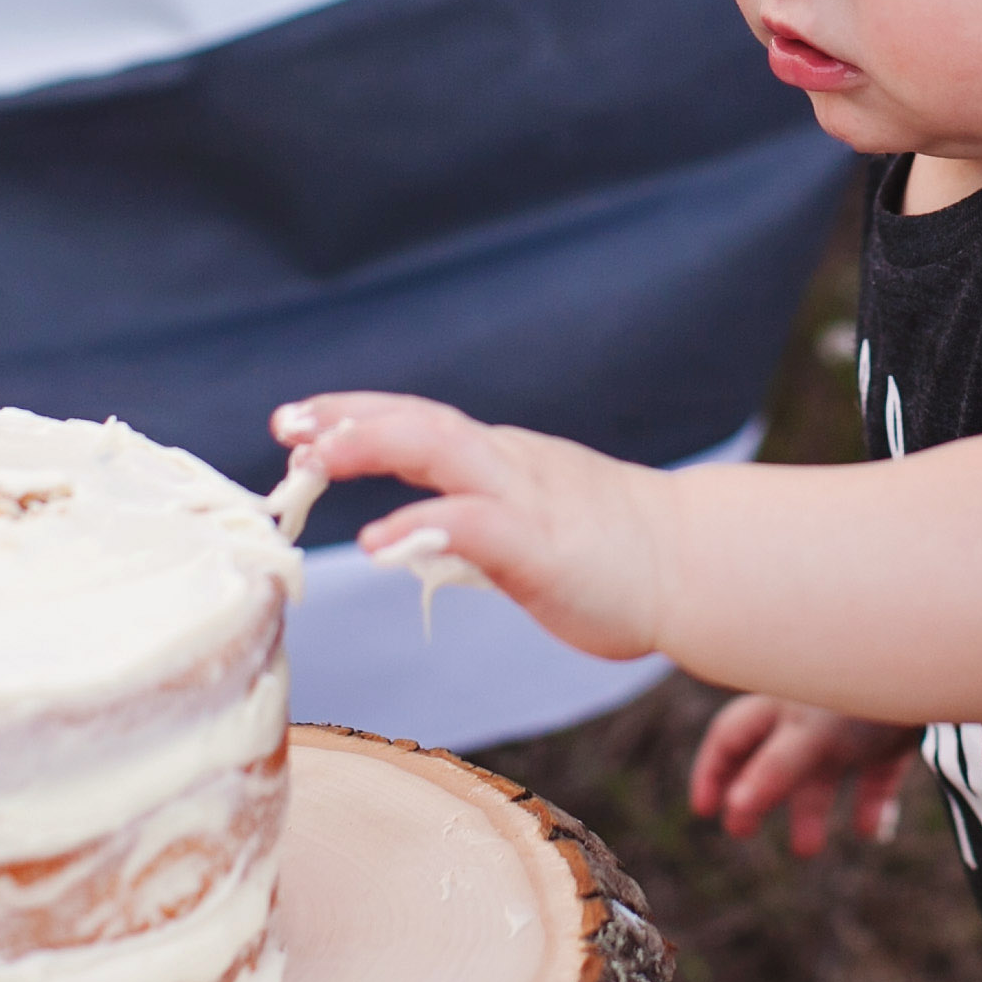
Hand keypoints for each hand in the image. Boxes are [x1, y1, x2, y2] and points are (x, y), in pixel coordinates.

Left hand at [270, 393, 672, 660]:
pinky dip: (422, 523)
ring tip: (313, 462)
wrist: (695, 565)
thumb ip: (473, 517)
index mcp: (499, 461)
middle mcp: (506, 464)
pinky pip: (474, 524)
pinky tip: (377, 540)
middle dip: (347, 420)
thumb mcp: (526, 522)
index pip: (416, 421)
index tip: (295, 423)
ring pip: (440, 450)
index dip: (353, 415)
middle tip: (286, 431)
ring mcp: (526, 499)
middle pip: (417, 421)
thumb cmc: (611, 555)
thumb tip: (418, 533)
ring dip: (371, 447)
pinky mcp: (544, 545)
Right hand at [691, 694, 918, 854]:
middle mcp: (811, 712)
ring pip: (823, 771)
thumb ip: (772, 771)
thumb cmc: (861, 684)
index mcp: (780, 703)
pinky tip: (873, 830)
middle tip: (742, 831)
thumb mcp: (809, 733)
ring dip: (810, 809)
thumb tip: (734, 808)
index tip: (706, 811)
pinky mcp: (894, 735)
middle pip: (772, 758)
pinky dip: (870, 803)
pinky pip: (877, 774)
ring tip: (807, 849)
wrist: (937, 661)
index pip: (732, 737)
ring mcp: (854, 724)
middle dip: (756, 795)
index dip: (714, 773)